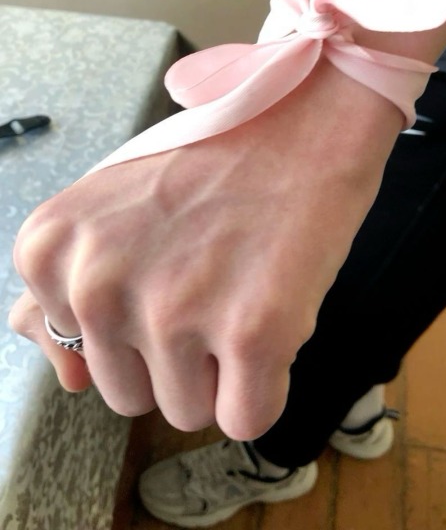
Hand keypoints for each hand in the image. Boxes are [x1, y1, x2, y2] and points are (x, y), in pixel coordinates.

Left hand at [10, 59, 400, 439]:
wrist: (298, 124)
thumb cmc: (209, 165)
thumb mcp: (108, 210)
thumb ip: (64, 291)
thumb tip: (65, 377)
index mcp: (49, 251)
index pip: (82, 358)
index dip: (136, 326)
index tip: (170, 273)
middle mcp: (98, 283)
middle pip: (128, 395)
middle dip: (175, 354)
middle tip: (211, 280)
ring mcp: (173, 310)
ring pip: (187, 411)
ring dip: (220, 370)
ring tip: (241, 291)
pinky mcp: (251, 332)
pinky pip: (248, 417)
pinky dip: (266, 386)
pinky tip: (274, 317)